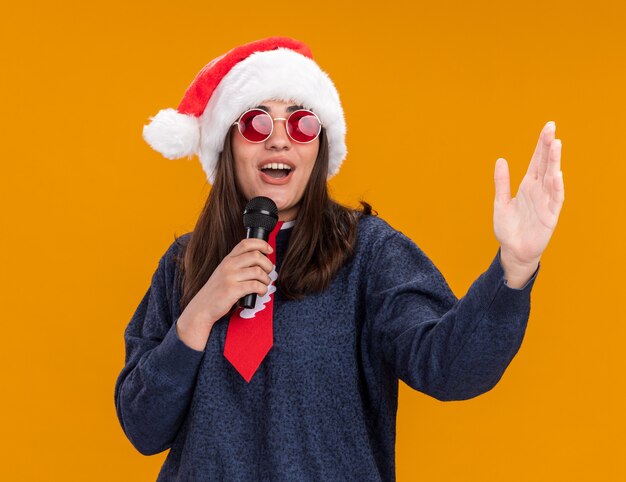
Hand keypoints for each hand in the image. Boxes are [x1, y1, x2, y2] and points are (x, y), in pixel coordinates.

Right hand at [180, 238, 274, 326]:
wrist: (202, 307)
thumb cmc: (217, 291)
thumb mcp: (225, 272)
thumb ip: (238, 265)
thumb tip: (261, 261)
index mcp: (228, 259)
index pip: (246, 243)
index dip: (261, 244)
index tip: (269, 249)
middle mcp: (228, 265)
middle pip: (256, 255)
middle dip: (268, 264)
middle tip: (269, 272)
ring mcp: (230, 277)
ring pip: (258, 271)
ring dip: (266, 279)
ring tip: (265, 285)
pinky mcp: (232, 290)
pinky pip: (255, 286)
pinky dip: (263, 289)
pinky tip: (261, 292)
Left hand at [493, 121, 564, 281]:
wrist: (513, 250)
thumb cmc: (508, 228)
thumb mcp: (500, 202)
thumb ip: (502, 182)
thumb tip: (501, 160)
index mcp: (527, 185)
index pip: (537, 161)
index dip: (541, 145)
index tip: (547, 127)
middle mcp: (539, 190)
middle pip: (546, 164)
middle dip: (548, 146)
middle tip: (552, 127)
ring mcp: (546, 202)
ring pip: (552, 178)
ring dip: (555, 162)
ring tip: (556, 144)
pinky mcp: (550, 216)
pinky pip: (555, 199)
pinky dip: (556, 187)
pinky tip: (557, 174)